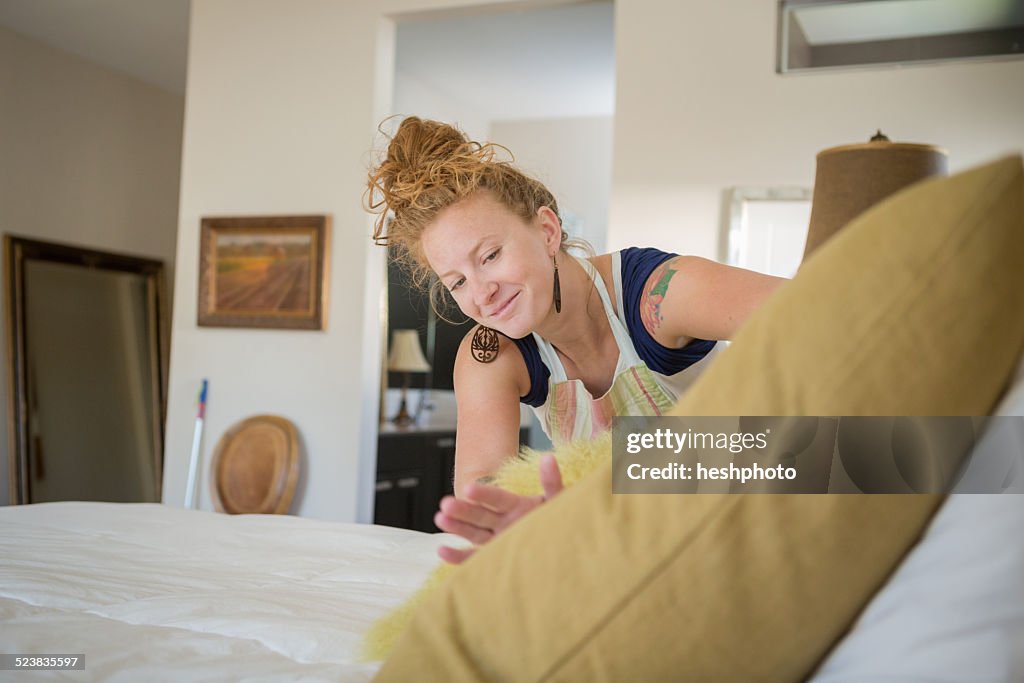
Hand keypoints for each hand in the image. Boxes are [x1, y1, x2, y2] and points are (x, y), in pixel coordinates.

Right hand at [435, 454, 562, 563]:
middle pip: (480, 515)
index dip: (484, 494)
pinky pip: (474, 557)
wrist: (567, 549)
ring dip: (456, 527)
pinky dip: (459, 556)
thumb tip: (548, 459)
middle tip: (445, 503)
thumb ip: (552, 482)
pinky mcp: (494, 557)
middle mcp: (502, 521)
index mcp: (516, 505)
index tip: (469, 488)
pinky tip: (442, 550)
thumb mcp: (558, 501)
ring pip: (474, 533)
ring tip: (440, 518)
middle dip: (463, 509)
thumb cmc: (562, 522)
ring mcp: (497, 539)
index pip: (497, 498)